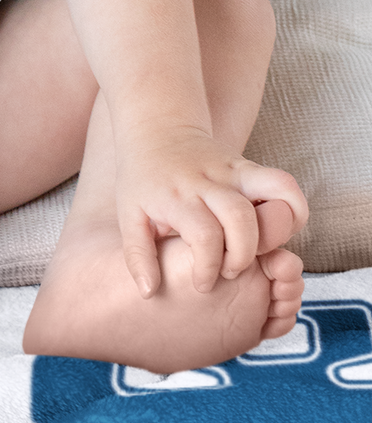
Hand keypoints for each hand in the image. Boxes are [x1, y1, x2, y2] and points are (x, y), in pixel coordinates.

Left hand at [115, 127, 308, 295]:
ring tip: (260, 251)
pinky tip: (278, 230)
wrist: (159, 129)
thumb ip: (137, 256)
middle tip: (229, 270)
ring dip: (277, 231)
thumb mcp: (129, 216)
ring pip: (273, 193)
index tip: (202, 283)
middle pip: (242, 217)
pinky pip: (285, 184)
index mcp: (177, 196)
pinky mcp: (250, 166)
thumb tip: (150, 292)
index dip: (209, 267)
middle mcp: (208, 181)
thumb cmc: (143, 180)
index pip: (205, 235)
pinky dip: (294, 209)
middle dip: (242, 255)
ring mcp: (233, 170)